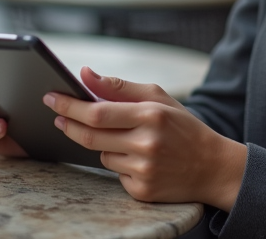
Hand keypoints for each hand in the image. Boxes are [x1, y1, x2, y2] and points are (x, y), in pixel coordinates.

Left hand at [45, 67, 246, 209]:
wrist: (213, 167)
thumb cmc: (183, 127)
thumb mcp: (159, 98)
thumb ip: (121, 86)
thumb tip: (85, 73)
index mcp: (151, 115)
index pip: (97, 112)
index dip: (70, 105)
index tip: (52, 96)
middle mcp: (147, 144)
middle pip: (91, 136)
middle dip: (69, 124)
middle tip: (58, 114)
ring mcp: (144, 171)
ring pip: (102, 155)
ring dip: (103, 144)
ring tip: (128, 140)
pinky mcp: (142, 191)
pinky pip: (115, 174)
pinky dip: (119, 164)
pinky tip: (139, 160)